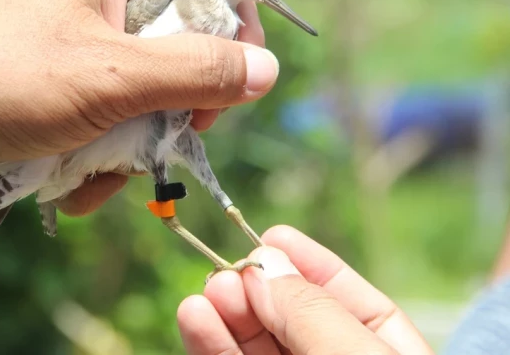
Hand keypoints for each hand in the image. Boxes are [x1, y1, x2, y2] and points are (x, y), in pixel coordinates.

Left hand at [0, 0, 273, 215]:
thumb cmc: (1, 78)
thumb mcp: (110, 77)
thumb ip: (194, 71)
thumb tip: (267, 69)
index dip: (234, 11)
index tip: (241, 67)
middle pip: (180, 35)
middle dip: (185, 94)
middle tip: (185, 128)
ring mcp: (75, 44)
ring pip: (145, 88)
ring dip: (139, 138)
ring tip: (107, 170)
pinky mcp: (57, 87)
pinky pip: (107, 115)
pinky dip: (103, 153)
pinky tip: (79, 181)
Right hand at [178, 226, 433, 354]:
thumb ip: (312, 312)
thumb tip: (265, 263)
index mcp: (383, 349)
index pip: (345, 296)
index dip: (308, 263)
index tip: (272, 235)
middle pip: (289, 315)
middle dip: (257, 288)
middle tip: (228, 269)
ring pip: (254, 341)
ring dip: (226, 314)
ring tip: (208, 290)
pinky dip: (209, 343)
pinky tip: (195, 318)